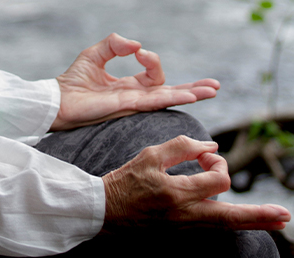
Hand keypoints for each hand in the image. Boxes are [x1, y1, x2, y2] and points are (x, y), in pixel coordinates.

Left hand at [50, 33, 219, 130]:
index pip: (153, 73)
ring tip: (212, 91)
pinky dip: (174, 97)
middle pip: (171, 91)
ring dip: (192, 93)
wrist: (58, 101)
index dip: (151, 59)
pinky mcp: (128, 106)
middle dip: (193, 88)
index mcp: (130, 85)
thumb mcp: (95, 54)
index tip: (137, 51)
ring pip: (169, 97)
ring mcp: (134, 102)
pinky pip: (156, 101)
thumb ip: (115, 44)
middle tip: (215, 86)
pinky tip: (191, 95)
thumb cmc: (73, 81)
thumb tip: (137, 44)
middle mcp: (136, 95)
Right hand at [103, 135, 290, 230]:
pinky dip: (232, 225)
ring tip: (278, 220)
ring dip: (253, 222)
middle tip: (284, 216)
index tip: (204, 154)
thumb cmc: (125, 180)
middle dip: (260, 216)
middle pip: (232, 217)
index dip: (217, 162)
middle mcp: (185, 215)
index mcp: (176, 192)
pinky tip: (246, 223)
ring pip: (227, 227)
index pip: (216, 178)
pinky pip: (214, 230)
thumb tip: (211, 146)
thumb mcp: (149, 155)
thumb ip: (181, 147)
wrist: (105, 212)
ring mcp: (185, 229)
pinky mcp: (183, 234)